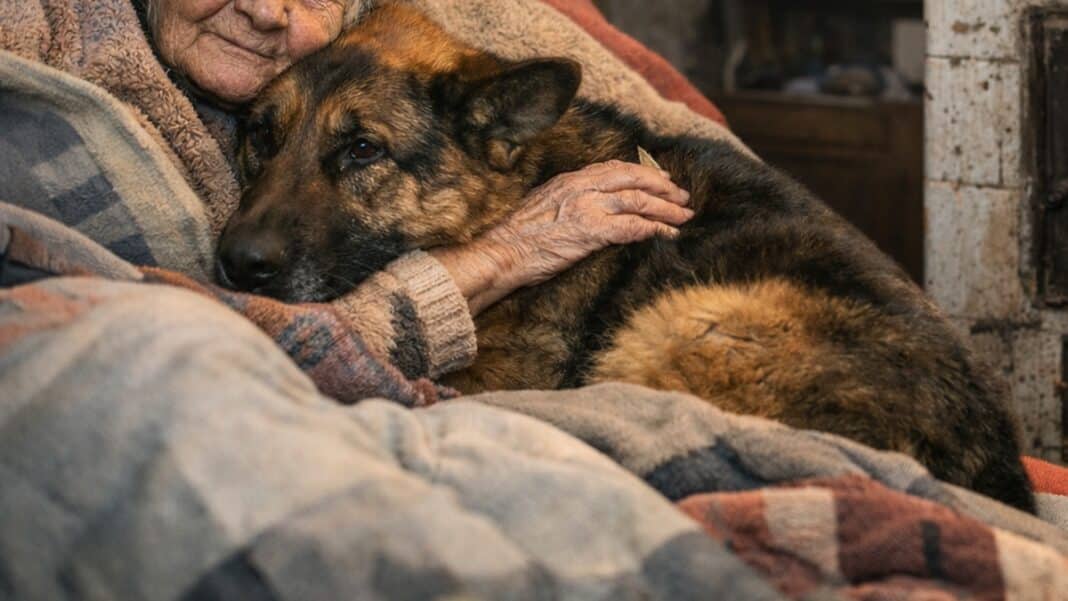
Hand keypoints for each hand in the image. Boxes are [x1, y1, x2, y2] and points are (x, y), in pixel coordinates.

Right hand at [431, 160, 692, 315]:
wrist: (502, 253)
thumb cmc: (517, 238)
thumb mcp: (542, 206)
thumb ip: (566, 200)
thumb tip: (584, 206)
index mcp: (570, 179)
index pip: (614, 168)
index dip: (641, 173)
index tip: (660, 179)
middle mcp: (581, 187)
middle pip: (633, 178)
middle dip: (662, 186)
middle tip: (682, 196)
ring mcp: (587, 207)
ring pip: (639, 200)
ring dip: (666, 208)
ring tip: (685, 215)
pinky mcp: (591, 231)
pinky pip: (633, 226)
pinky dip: (655, 228)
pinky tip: (668, 234)